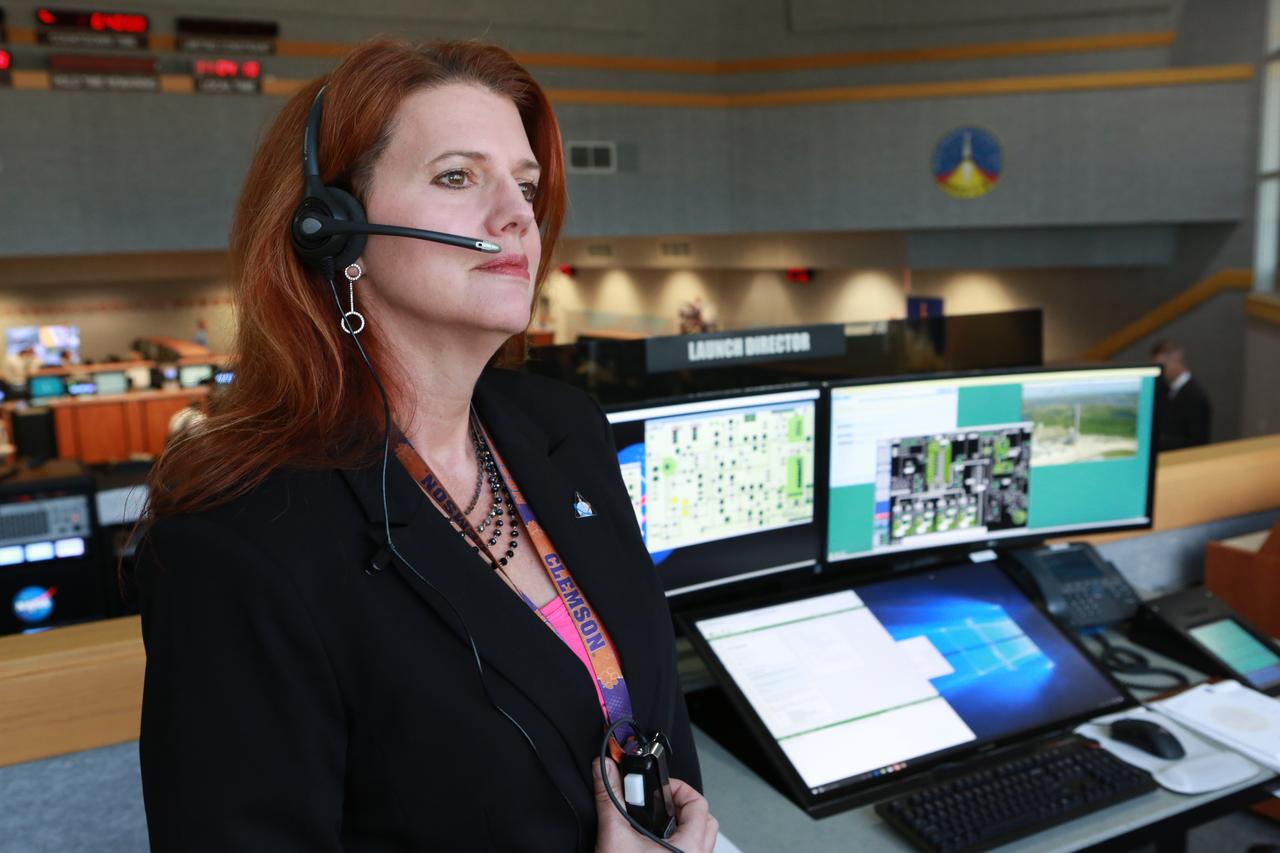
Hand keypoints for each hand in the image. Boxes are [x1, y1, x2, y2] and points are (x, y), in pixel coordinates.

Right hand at [593, 757, 718, 852]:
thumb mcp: (614, 835)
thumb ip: (610, 797)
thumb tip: (604, 769)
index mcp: (689, 847)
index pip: (698, 803)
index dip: (677, 788)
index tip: (657, 786)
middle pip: (705, 820)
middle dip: (682, 806)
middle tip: (659, 802)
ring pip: (700, 838)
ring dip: (682, 825)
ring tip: (657, 821)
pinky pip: (690, 851)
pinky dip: (676, 841)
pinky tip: (653, 842)